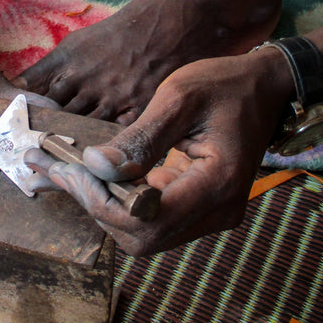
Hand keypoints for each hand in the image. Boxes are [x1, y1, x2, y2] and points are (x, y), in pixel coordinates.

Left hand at [26, 49, 292, 255]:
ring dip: (101, 205)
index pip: (146, 220)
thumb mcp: (178, 98)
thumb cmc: (223, 85)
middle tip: (60, 170)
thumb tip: (95, 165)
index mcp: (217, 184)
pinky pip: (149, 218)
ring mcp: (209, 215)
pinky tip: (92, 175)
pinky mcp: (197, 208)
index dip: (102, 202)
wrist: (262, 88)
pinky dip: (117, 201)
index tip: (71, 170)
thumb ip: (139, 137)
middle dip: (95, 206)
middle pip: (140, 236)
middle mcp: (217, 212)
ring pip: (141, 233)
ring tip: (66, 171)